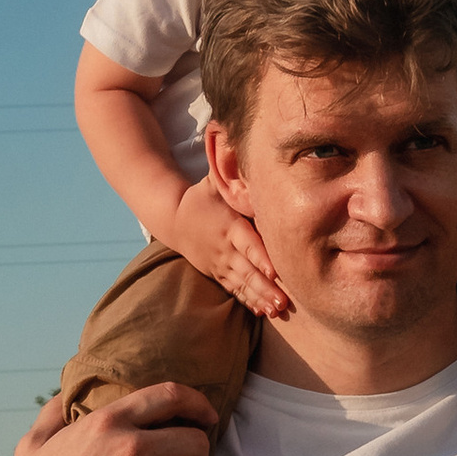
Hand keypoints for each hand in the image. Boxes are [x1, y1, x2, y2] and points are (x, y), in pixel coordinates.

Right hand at [170, 169, 291, 320]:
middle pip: (247, 270)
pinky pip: (234, 289)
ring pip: (242, 283)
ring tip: (276, 310)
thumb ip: (229, 168)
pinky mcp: (218, 273)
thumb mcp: (213, 181)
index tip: (274, 270)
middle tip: (283, 301)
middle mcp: (225, 248)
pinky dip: (247, 300)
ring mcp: (220, 264)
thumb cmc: (202, 197)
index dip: (260, 257)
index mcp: (229, 226)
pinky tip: (261, 311)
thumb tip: (237, 144)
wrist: (173, 219)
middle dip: (264, 286)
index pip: (247, 243)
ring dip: (259, 297)